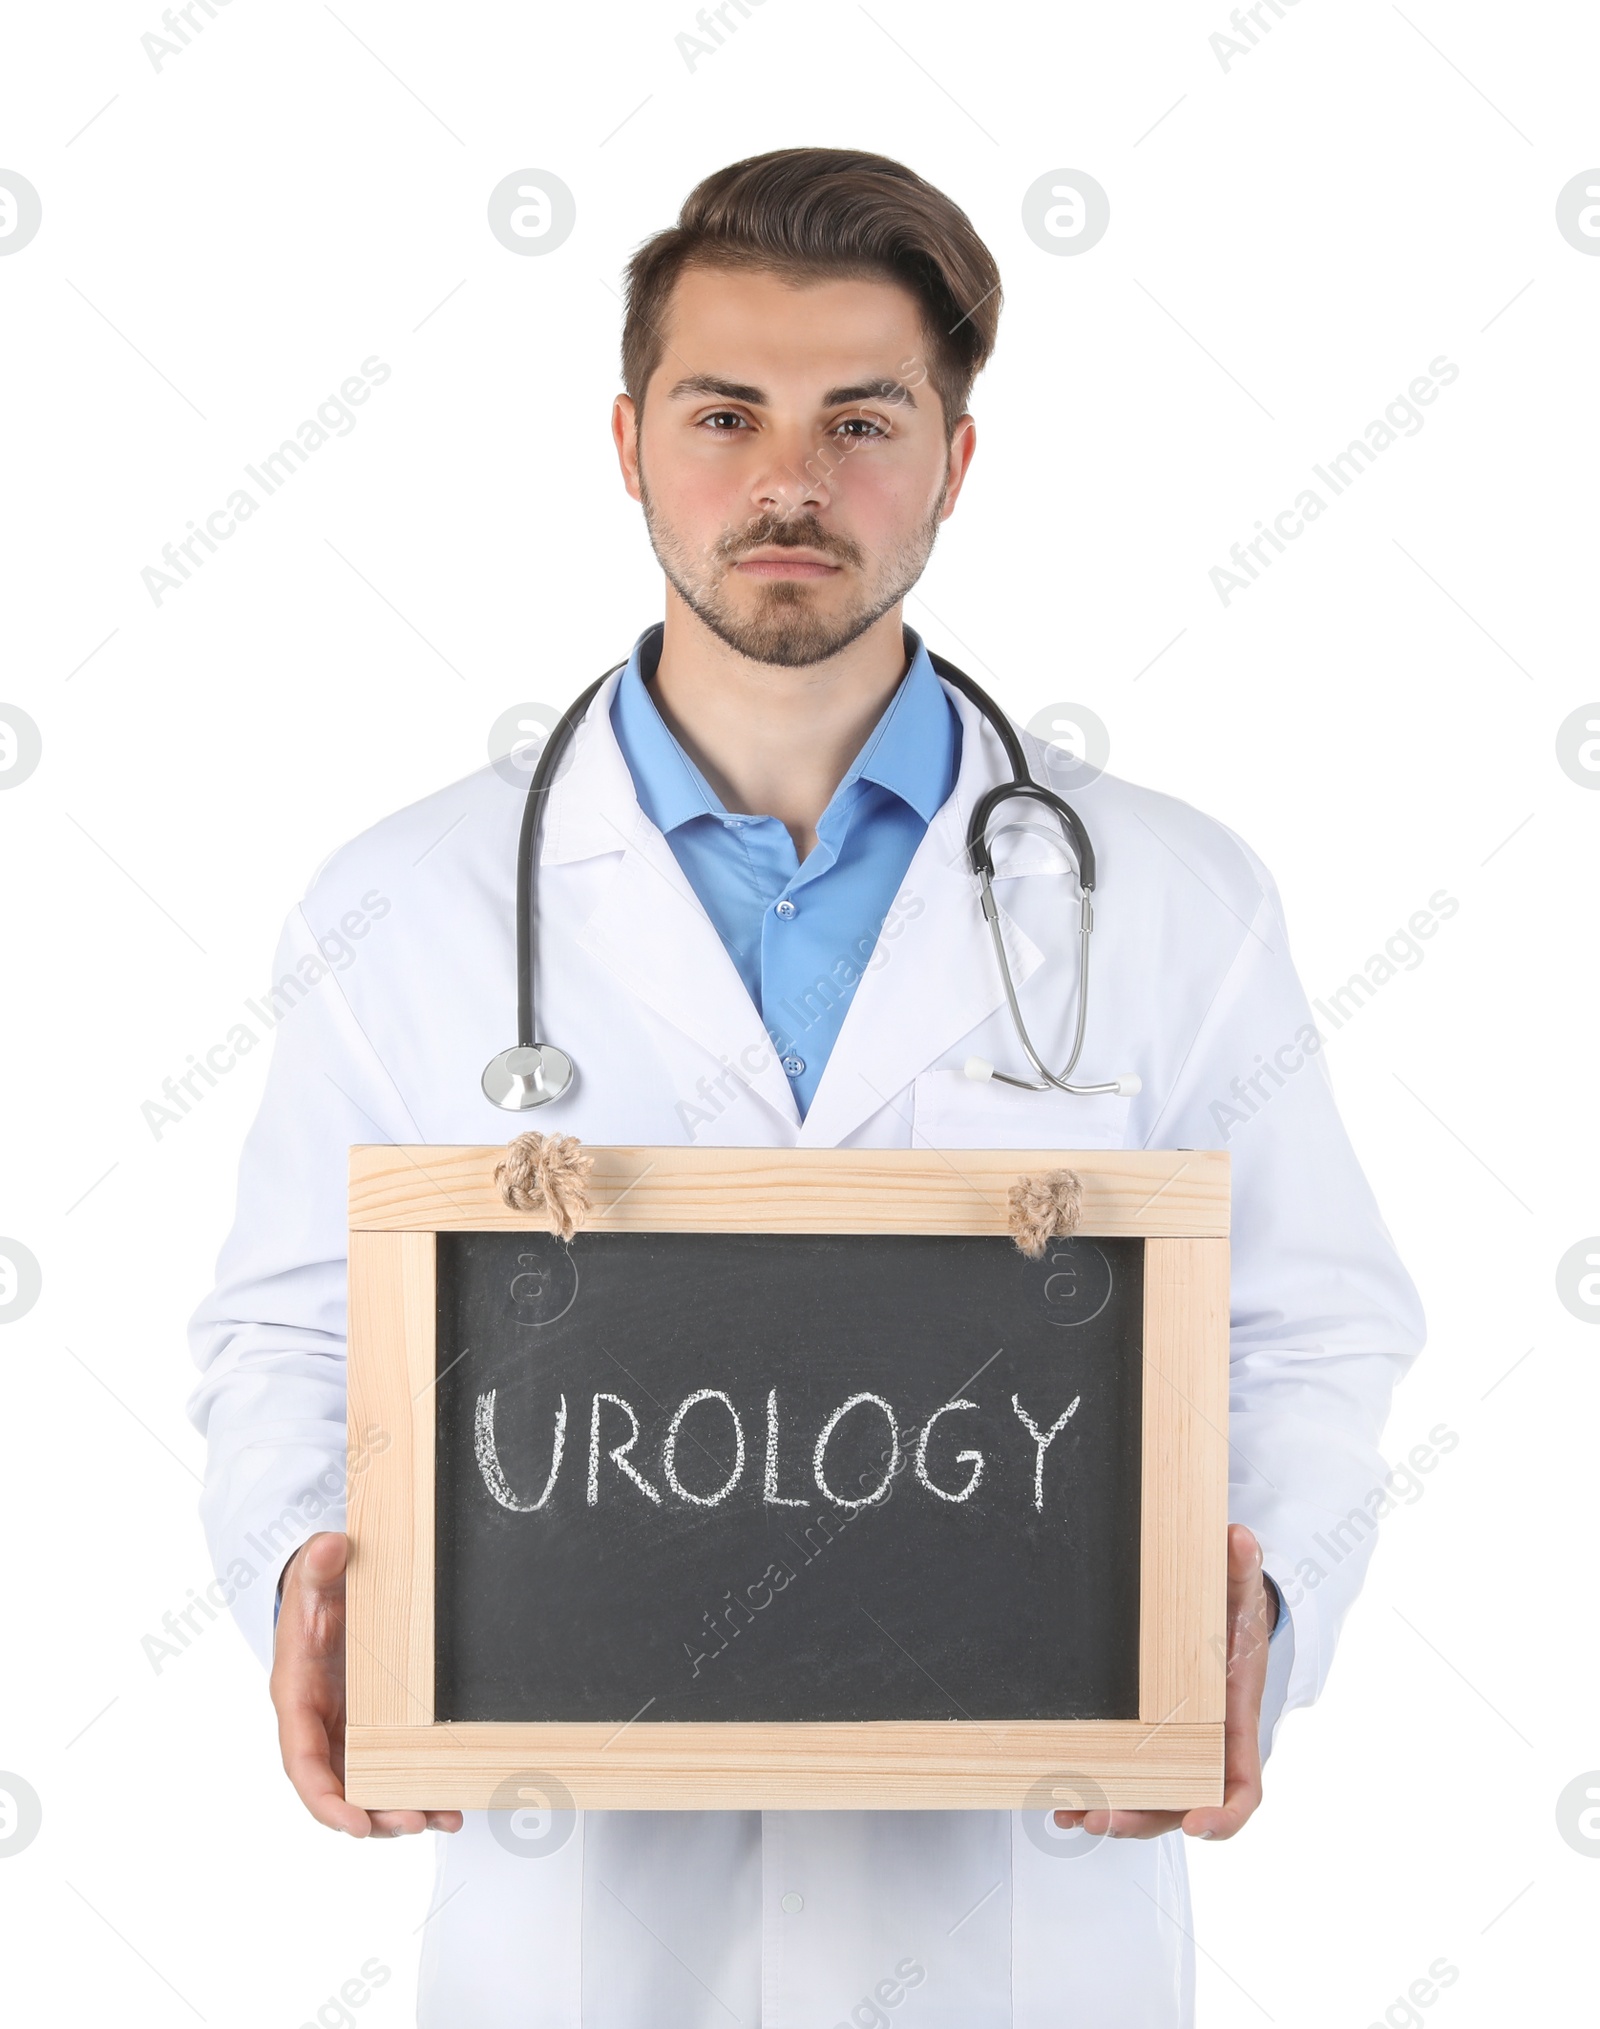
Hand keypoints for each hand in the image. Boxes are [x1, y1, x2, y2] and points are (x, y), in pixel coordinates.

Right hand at [271, 1530, 462, 1838]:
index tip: (354, 1822)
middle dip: (373, 1814)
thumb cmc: (316, 1586)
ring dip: (400, 1809)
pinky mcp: (371, 1726)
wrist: (327, 1586)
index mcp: (297, 1696)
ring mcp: (346, 1729)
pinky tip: (449, 1801)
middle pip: (339, 1788)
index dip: (325, 1798)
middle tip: (415, 1821)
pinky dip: (415, 1787)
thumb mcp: (314, 1572)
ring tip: (443, 1817)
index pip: (302, 1761)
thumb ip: (318, 1563)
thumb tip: (328, 1548)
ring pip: (367, 1786)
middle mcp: (319, 1723)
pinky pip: (389, 1768)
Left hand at [1054, 1523, 1277, 1842]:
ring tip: (1072, 1813)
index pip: (1242, 1785)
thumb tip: (1238, 1539)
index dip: (1224, 1813)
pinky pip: (1128, 1778)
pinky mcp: (1150, 1741)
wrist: (1223, 1611)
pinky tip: (1062, 1800)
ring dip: (1113, 1812)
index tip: (1197, 1823)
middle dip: (1143, 1818)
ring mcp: (1177, 1749)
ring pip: (1151, 1800)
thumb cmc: (1236, 1611)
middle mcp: (1207, 1748)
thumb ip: (1242, 1568)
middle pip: (1182, 1804)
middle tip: (1101, 1816)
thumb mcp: (1241, 1588)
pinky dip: (1098, 1791)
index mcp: (1236, 1722)